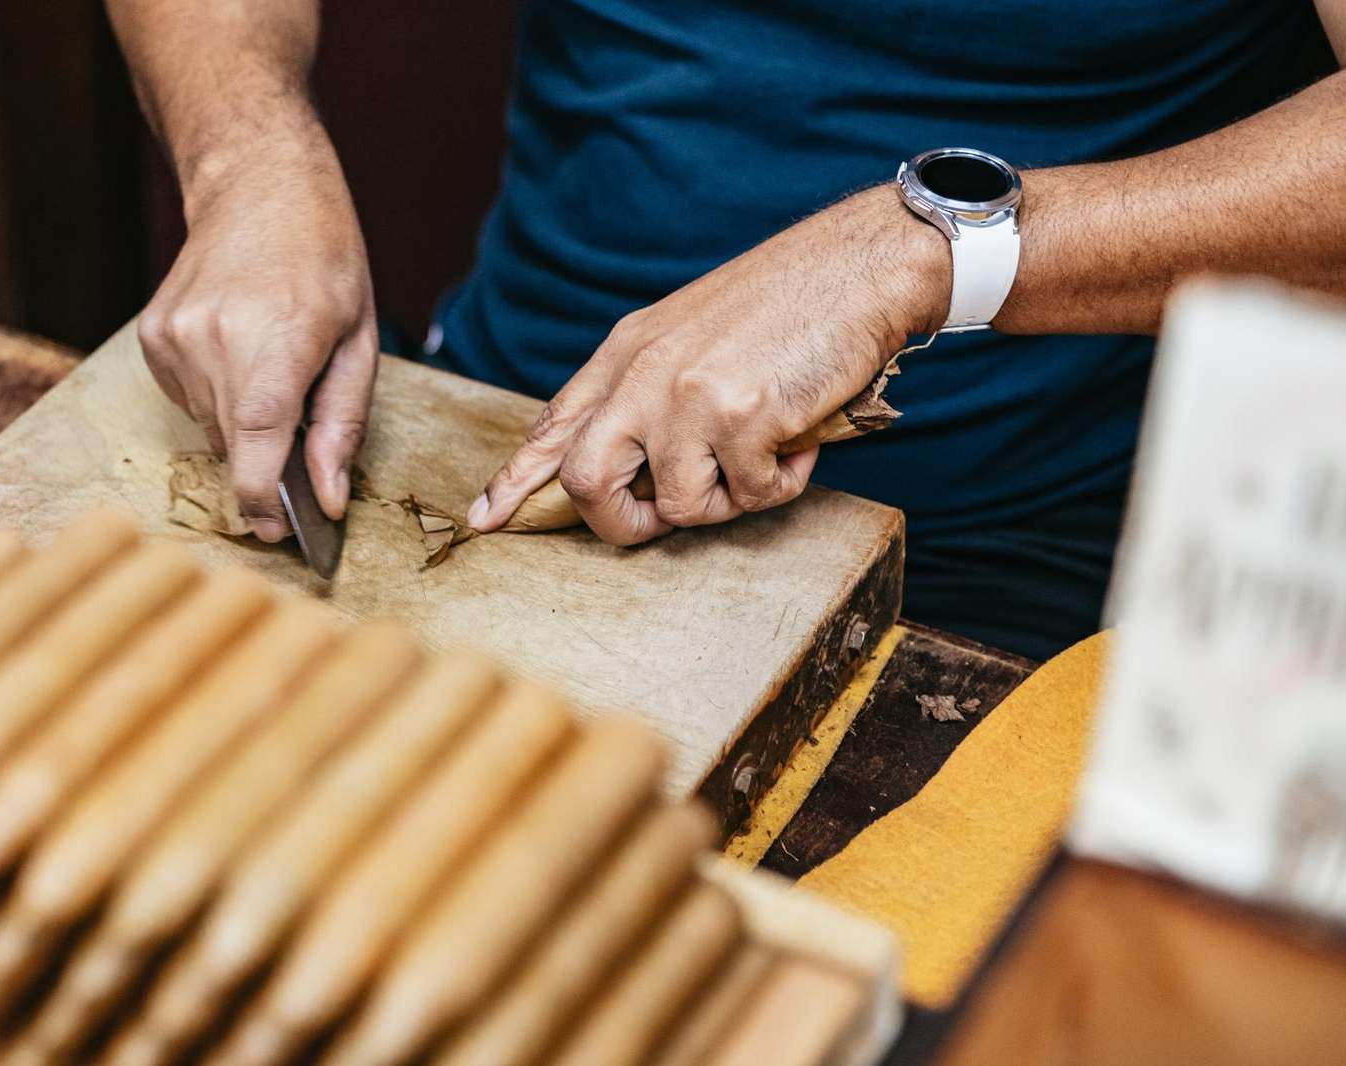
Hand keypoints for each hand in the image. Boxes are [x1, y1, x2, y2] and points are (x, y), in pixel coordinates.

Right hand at [139, 123, 377, 541]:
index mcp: (277, 343)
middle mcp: (214, 343)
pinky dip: (217, 394)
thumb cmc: (323, 255)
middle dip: (266, 461)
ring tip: (270, 365)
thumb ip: (341, 425)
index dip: (265, 506)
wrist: (256, 182)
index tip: (281, 531)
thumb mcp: (359, 340)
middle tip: (301, 426)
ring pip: (210, 428)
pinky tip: (237, 350)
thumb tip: (329, 498)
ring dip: (243, 422)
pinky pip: (187, 399)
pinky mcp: (152, 338)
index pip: (255, 453)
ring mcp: (174, 340)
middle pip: (233, 449)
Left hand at [466, 189, 949, 544]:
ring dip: (727, 501)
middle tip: (662, 520)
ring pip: (678, 503)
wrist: (860, 264)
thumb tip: (624, 458)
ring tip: (763, 458)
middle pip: (584, 479)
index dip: (516, 481)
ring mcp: (687, 395)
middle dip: (620, 522)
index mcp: (627, 352)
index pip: (556, 424)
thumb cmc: (788, 303)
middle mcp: (644, 373)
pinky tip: (799, 441)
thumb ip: (646, 387)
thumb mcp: (689, 334)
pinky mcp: (741, 415)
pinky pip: (747, 494)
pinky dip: (779, 484)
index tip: (485, 519)